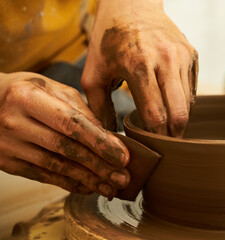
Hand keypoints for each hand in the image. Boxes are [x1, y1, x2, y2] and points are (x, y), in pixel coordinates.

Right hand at [0, 72, 129, 197]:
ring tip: (111, 187)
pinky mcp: (8, 163)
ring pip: (57, 167)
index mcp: (28, 98)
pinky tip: (89, 187)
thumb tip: (106, 135)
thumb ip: (78, 109)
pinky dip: (69, 183)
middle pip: (66, 149)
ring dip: (88, 179)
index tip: (123, 155)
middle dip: (99, 166)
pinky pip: (44, 176)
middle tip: (123, 177)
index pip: (71, 124)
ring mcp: (10, 146)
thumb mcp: (50, 88)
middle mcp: (16, 123)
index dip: (100, 142)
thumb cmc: (24, 92)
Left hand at [82, 0, 197, 136]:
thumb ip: (98, 106)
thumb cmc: (109, 39)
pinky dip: (182, 102)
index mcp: (138, 64)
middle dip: (173, 135)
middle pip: (179, 113)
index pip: (155, 113)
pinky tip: (169, 103)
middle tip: (165, 146)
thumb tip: (108, 135)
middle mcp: (165, 59)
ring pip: (188, 103)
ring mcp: (182, 56)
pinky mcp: (191, 54)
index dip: (155, 136)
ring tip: (166, 126)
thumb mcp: (93, 71)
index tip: (152, 148)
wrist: (131, 4)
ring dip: (178, 119)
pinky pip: (191, 88)